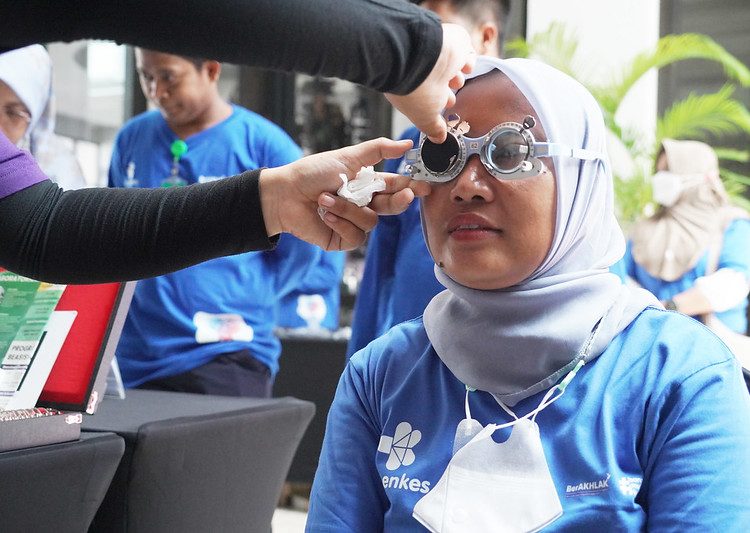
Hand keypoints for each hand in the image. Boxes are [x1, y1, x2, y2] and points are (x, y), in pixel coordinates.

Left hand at [259, 138, 430, 250]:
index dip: (411, 187)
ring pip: (371, 222)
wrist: (285, 194)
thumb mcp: (347, 156)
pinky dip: (340, 223)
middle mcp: (364, 204)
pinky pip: (356, 236)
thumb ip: (379, 149)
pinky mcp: (342, 239)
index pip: (395, 186)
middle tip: (406, 195)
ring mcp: (354, 223)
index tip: (424, 187)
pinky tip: (325, 215)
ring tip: (325, 199)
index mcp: (367, 184)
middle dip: (398, 201)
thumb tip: (408, 144)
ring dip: (348, 209)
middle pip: (392, 207)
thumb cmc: (312, 173)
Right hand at [385, 23, 475, 142]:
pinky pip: (465, 53)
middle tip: (448, 99)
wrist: (423, 58)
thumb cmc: (416, 89)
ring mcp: (437, 57)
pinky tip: (464, 67)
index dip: (435, 106)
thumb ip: (433, 129)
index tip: (441, 113)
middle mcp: (423, 72)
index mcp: (411, 87)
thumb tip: (438, 139)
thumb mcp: (424, 118)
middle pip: (440, 84)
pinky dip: (466, 62)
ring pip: (453, 69)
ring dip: (457, 77)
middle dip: (447, 93)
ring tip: (455, 81)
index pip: (425, 97)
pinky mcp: (453, 43)